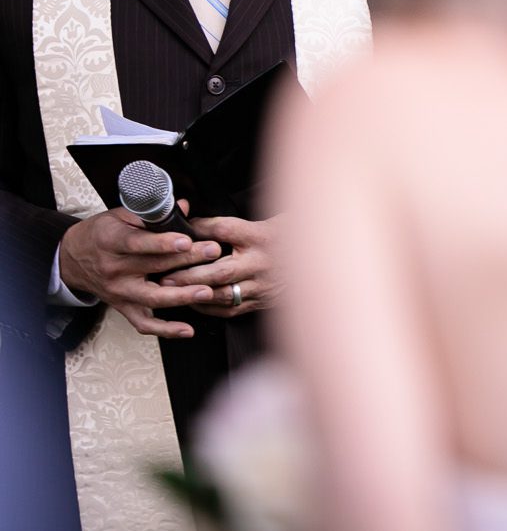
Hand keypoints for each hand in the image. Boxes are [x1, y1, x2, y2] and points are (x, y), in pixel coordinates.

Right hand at [58, 205, 220, 337]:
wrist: (72, 259)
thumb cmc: (102, 233)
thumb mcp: (121, 215)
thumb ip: (152, 213)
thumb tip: (185, 207)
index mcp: (111, 241)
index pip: (138, 244)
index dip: (163, 243)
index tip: (186, 241)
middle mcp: (114, 269)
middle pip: (153, 267)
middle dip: (187, 261)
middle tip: (214, 252)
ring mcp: (119, 292)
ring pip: (152, 298)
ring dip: (182, 296)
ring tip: (207, 290)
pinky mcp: (122, 307)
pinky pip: (143, 323)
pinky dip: (165, 330)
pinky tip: (187, 330)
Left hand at [159, 215, 283, 317]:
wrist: (318, 255)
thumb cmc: (285, 237)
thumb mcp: (265, 222)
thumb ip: (230, 226)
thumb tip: (193, 223)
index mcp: (262, 236)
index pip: (226, 231)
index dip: (200, 230)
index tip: (178, 232)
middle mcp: (262, 261)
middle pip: (221, 270)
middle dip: (189, 275)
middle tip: (165, 277)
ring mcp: (264, 284)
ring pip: (224, 294)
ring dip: (195, 295)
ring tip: (172, 293)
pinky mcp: (264, 300)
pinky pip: (231, 309)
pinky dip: (209, 307)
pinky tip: (194, 303)